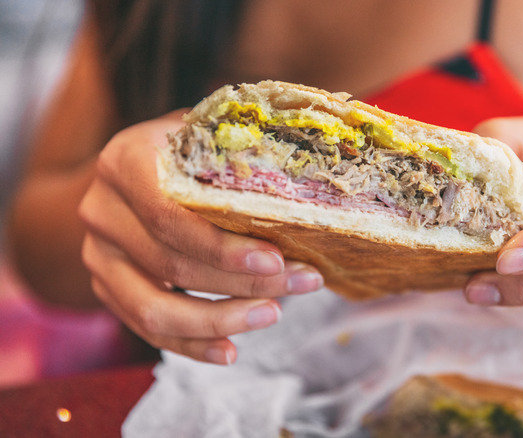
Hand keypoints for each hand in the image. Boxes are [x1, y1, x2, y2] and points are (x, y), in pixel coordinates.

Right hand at [79, 113, 323, 363]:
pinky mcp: (107, 289)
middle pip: (172, 264)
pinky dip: (192, 344)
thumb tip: (306, 180)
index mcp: (124, 162)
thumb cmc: (190, 150)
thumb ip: (243, 150)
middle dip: (244, 282)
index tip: (276, 259)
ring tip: (273, 314)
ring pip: (154, 309)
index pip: (169, 216)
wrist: (137, 169)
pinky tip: (231, 350)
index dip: (222, 246)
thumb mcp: (211, 134)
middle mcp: (101, 210)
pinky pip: (147, 329)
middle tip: (303, 283)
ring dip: (220, 320)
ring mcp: (98, 255)